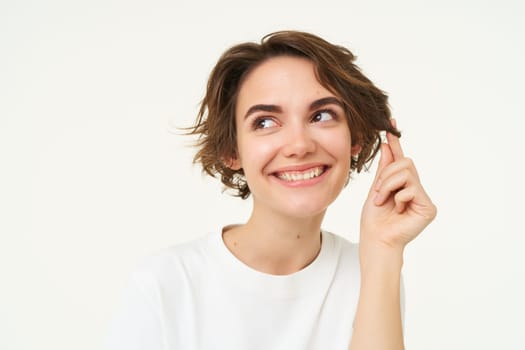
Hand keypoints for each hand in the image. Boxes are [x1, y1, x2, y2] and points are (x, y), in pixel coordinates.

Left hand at [360, 120, 436, 250]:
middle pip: (405, 162)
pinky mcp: (429, 207)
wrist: (376, 239)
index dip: (396, 142)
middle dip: (386, 176)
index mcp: (402, 184)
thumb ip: (385, 168)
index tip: (391, 123)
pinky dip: (397, 198)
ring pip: (407, 172)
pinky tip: (397, 211)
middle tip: (378, 193)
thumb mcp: (376, 188)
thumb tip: (387, 144)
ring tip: (384, 202)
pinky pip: (411, 188)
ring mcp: (423, 198)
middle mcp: (415, 188)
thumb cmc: (374, 219)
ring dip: (388, 186)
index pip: (399, 159)